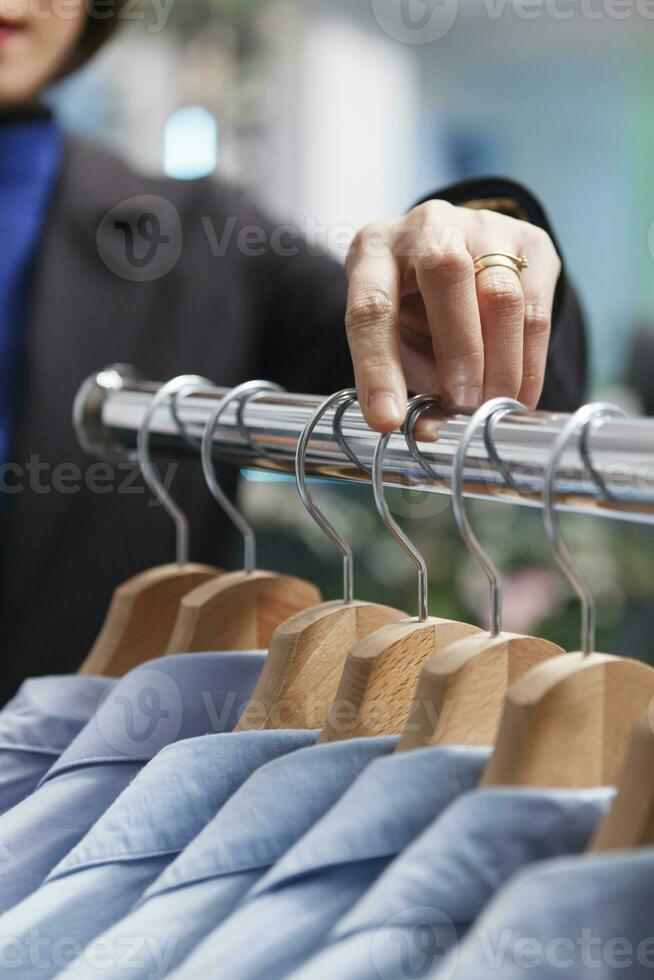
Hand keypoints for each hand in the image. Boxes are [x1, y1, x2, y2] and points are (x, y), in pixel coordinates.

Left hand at [345, 200, 561, 431]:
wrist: (459, 250)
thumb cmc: (413, 305)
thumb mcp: (394, 336)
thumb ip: (406, 378)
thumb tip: (429, 430)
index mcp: (375, 250)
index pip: (371, 307)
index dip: (378, 368)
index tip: (388, 420)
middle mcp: (428, 225)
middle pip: (446, 277)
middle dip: (458, 353)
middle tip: (462, 408)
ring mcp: (483, 226)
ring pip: (501, 296)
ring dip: (499, 365)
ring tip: (491, 408)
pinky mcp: (530, 242)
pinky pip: (536, 311)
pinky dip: (529, 365)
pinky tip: (518, 397)